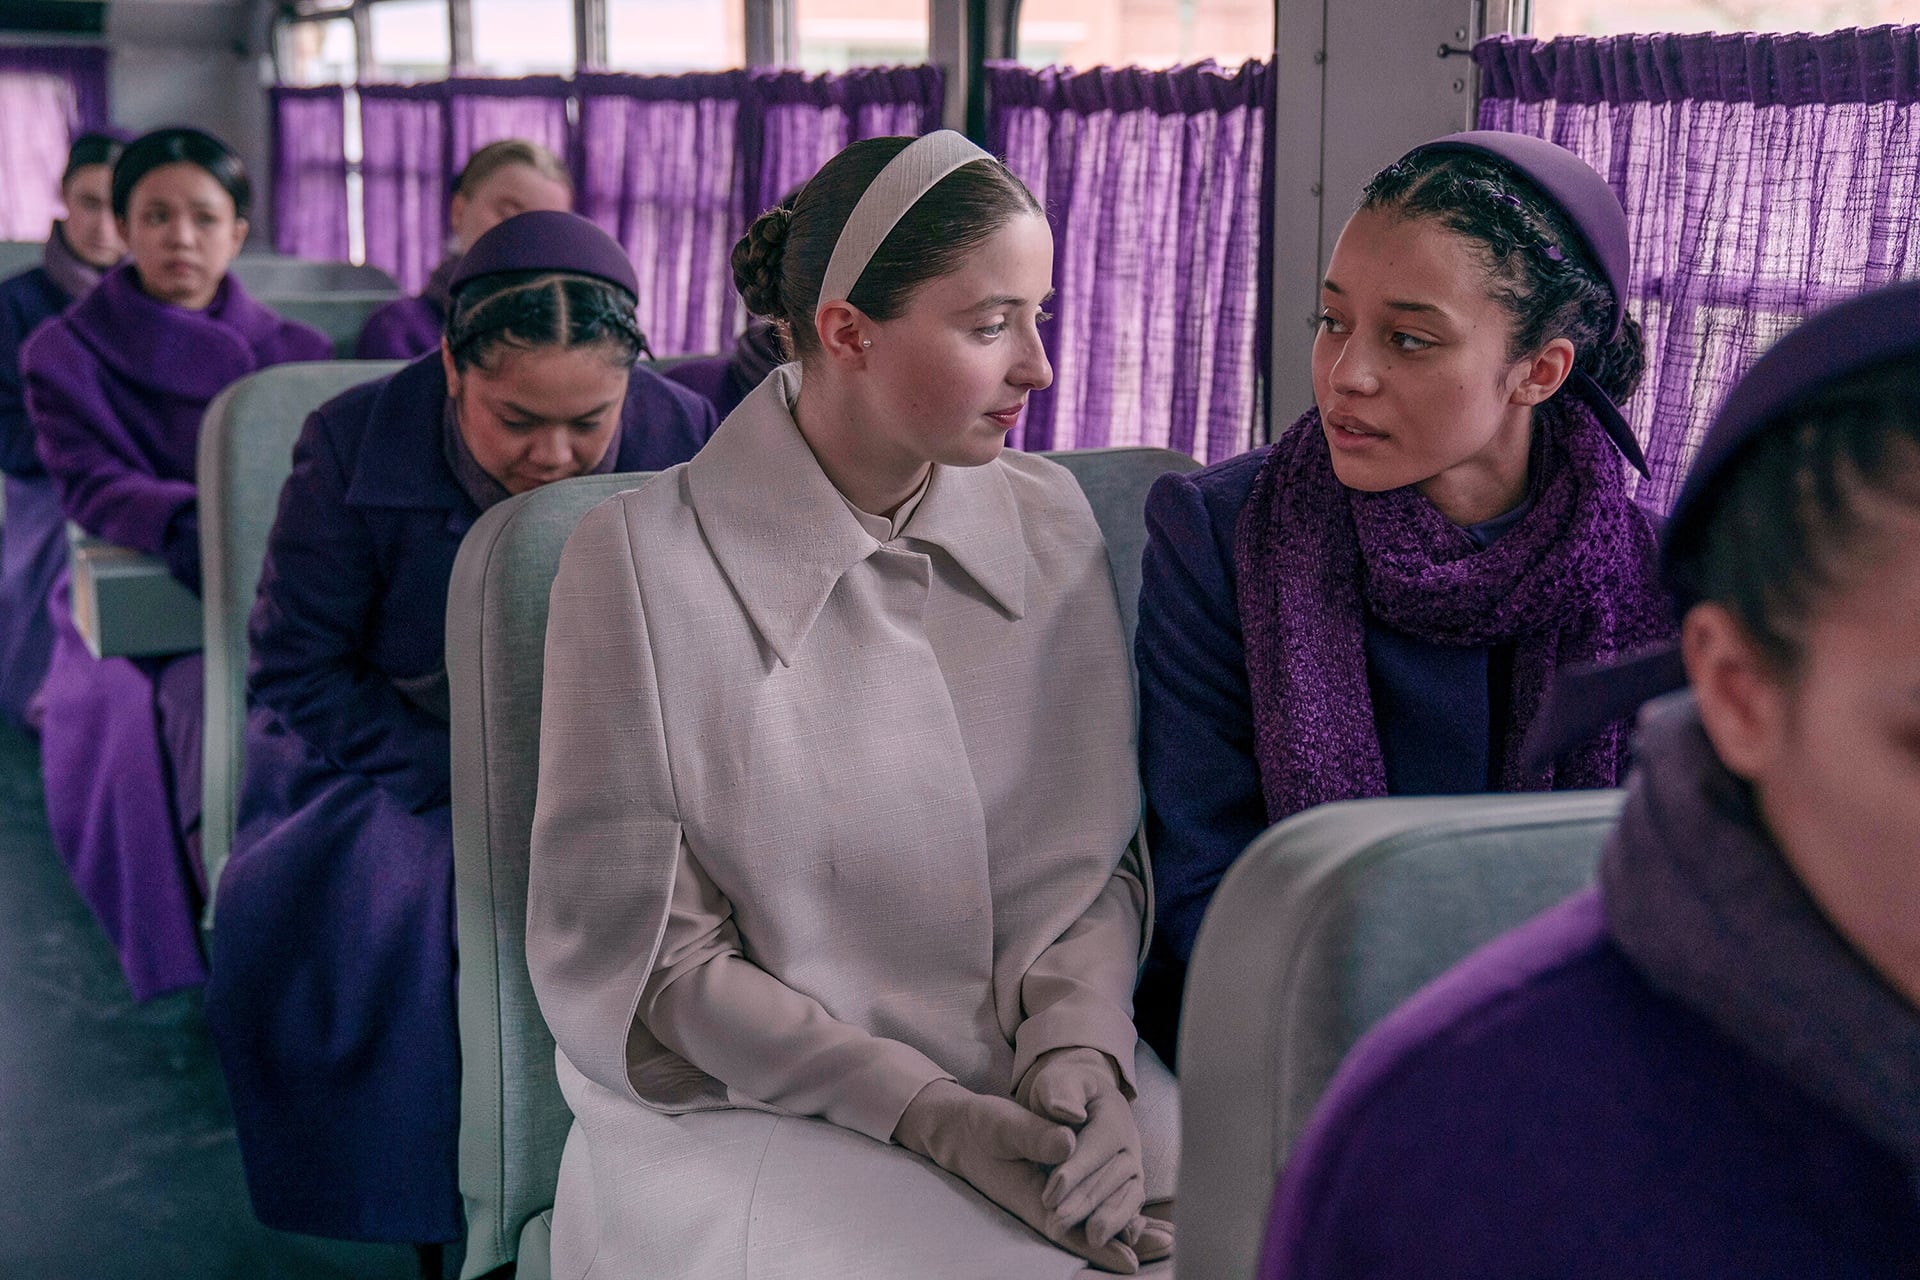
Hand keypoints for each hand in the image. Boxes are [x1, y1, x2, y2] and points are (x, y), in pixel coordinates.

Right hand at [894, 1079, 1144, 1272]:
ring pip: (1094, 1220)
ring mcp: (1053, 1199)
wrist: (965, 1131)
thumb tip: (1068, 1144)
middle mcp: (1046, 1204)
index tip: (1129, 1262)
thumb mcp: (1004, 1126)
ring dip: (1128, 1229)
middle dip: (1125, 1242)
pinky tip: (1142, 1220)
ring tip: (1166, 1239)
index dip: (1100, 1246)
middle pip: (1089, 1231)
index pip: (1069, 1229)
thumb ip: (1034, 1136)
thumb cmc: (983, 1128)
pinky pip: (1092, 1206)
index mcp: (1032, 1196)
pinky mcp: (1058, 1189)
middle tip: (1165, 1248)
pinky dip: (1117, 1212)